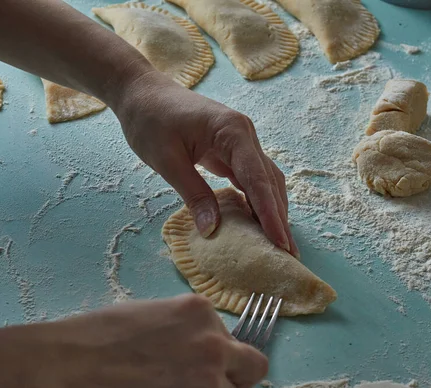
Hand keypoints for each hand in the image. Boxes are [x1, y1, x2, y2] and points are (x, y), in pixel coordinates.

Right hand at [0, 295, 267, 387]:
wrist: (63, 369)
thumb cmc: (94, 341)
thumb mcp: (151, 318)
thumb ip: (186, 330)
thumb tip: (199, 347)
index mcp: (200, 312)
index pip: (237, 339)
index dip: (224, 357)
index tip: (208, 365)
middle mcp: (214, 344)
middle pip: (248, 370)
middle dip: (227, 377)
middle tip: (195, 385)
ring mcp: (207, 381)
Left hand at [112, 70, 298, 257]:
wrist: (142, 92)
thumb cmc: (150, 120)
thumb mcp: (167, 161)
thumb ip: (193, 195)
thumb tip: (212, 231)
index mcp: (232, 132)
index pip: (257, 180)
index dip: (270, 214)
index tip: (280, 243)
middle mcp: (245, 135)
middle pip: (269, 182)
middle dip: (279, 218)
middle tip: (288, 253)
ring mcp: (241, 142)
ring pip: (265, 180)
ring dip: (273, 211)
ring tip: (279, 244)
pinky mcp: (232, 149)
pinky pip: (251, 178)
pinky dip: (258, 201)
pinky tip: (259, 222)